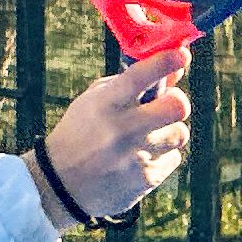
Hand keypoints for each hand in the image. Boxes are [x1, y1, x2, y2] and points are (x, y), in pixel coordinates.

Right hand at [34, 47, 191, 228]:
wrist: (60, 186)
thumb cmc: (82, 132)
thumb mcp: (97, 101)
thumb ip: (136, 82)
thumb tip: (177, 68)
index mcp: (106, 103)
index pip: (140, 76)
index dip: (165, 62)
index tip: (181, 55)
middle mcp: (122, 129)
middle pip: (177, 106)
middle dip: (177, 101)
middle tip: (168, 104)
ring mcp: (136, 156)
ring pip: (179, 133)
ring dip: (168, 132)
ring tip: (145, 138)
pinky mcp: (146, 179)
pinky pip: (172, 158)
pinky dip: (159, 157)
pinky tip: (137, 160)